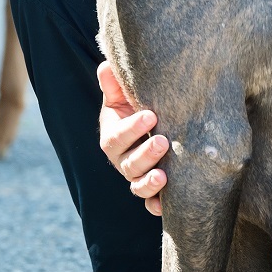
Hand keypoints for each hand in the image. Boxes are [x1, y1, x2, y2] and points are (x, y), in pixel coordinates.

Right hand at [98, 61, 167, 215]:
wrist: (152, 126)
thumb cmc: (137, 108)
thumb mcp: (125, 96)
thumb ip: (115, 84)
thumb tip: (107, 65)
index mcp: (113, 138)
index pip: (118, 136)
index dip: (132, 128)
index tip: (151, 116)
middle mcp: (123, 160)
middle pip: (129, 164)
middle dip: (145, 154)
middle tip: (164, 141)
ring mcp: (136, 177)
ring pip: (137, 185)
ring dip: (150, 183)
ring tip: (163, 175)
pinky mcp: (151, 190)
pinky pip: (150, 203)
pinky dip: (156, 206)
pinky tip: (164, 205)